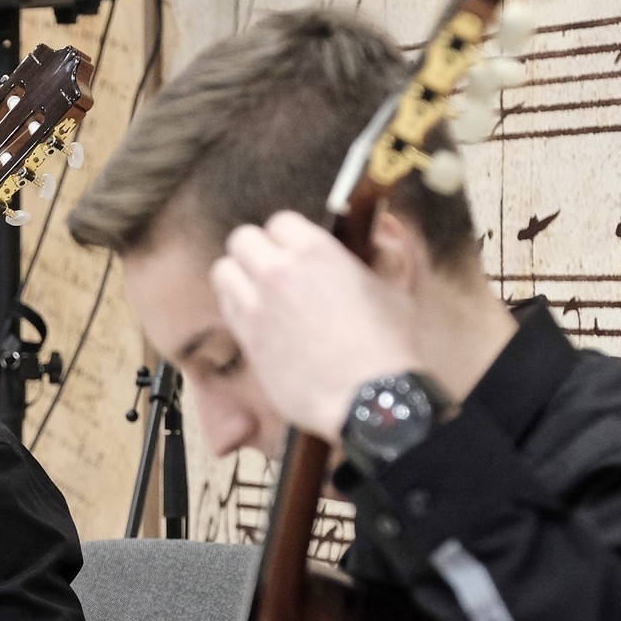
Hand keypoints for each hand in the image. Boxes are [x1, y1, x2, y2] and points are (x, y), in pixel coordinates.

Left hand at [208, 213, 421, 442]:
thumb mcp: (397, 288)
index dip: (288, 236)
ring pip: (223, 271)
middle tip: (271, 267)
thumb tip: (383, 224)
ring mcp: (257, 305)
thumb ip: (388, 249)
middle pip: (242, 239)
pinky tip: (257, 318)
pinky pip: (225, 307)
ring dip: (238, 276)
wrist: (366, 398)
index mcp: (315, 251)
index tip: (295, 251)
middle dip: (256, 250)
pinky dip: (235, 306)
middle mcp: (278, 272)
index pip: (280, 221)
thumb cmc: (387, 345)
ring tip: (257, 290)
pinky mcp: (246, 338)